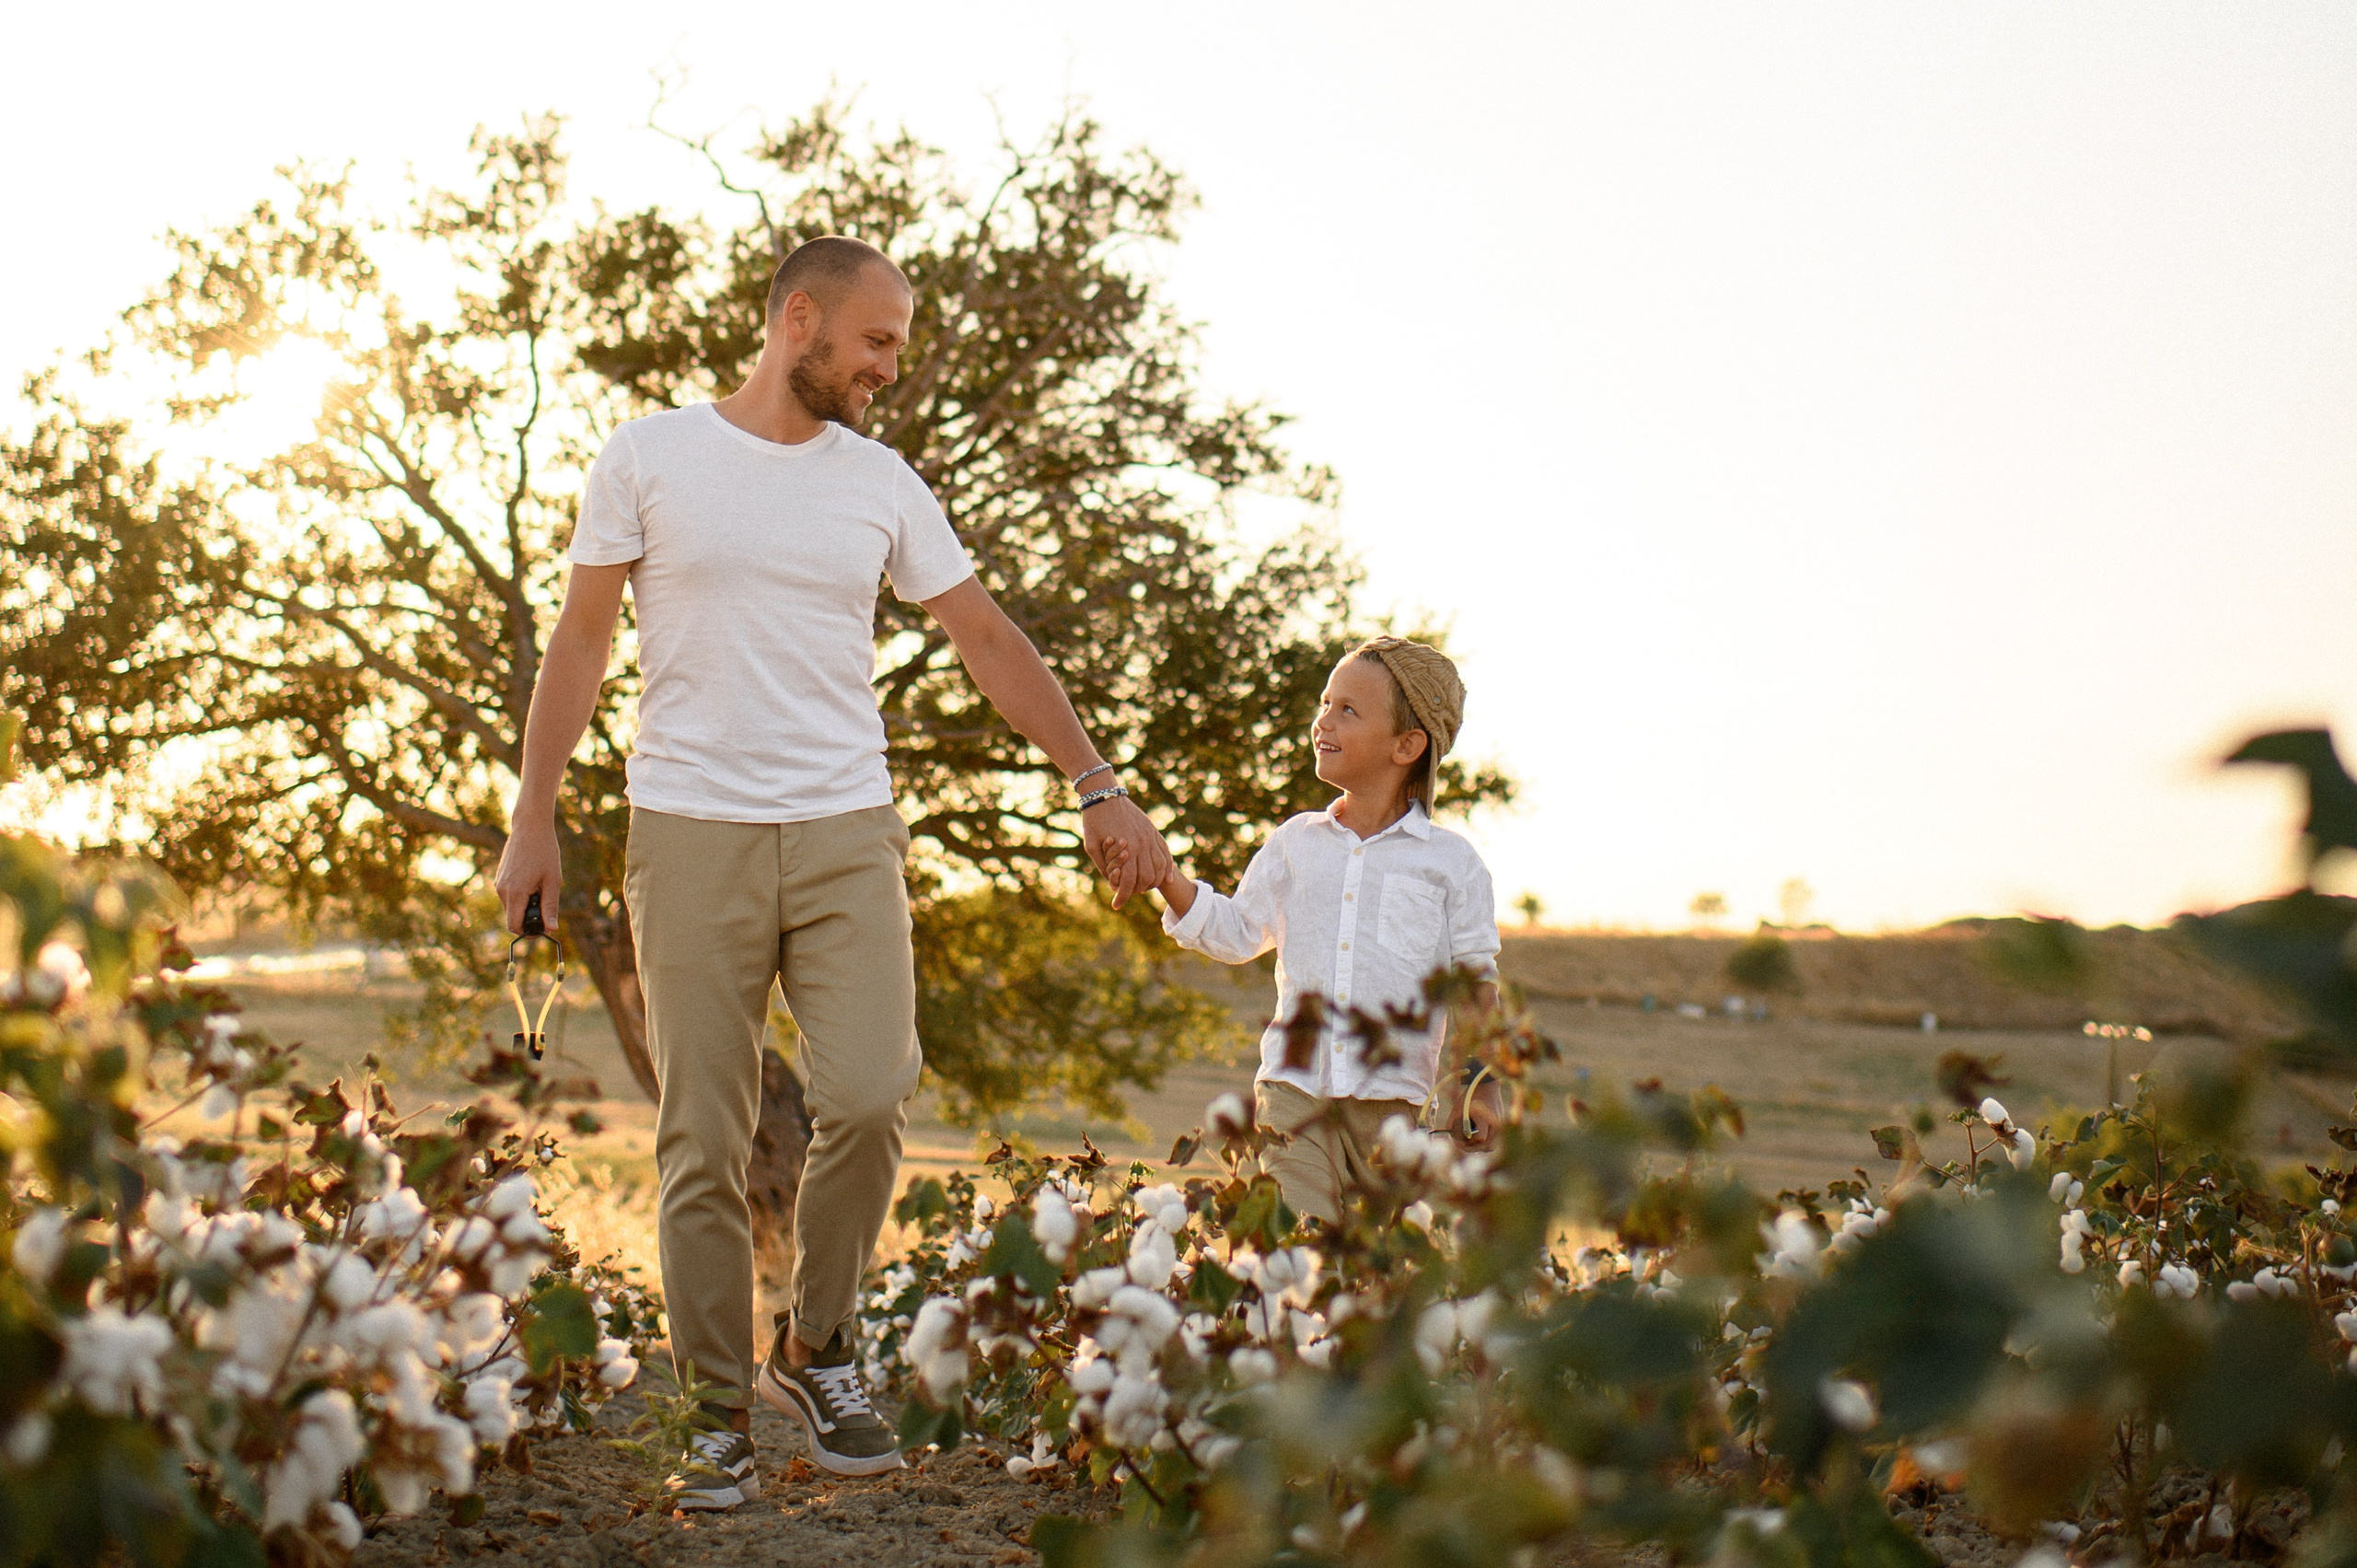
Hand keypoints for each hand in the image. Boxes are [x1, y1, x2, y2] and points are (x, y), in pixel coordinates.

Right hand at [494, 818, 561, 934]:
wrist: (530, 826)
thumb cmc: (545, 852)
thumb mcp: (553, 880)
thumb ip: (550, 906)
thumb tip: (551, 929)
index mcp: (515, 892)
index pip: (514, 925)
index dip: (528, 932)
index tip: (543, 928)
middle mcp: (502, 890)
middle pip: (512, 917)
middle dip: (529, 919)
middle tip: (547, 908)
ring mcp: (498, 883)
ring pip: (511, 906)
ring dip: (525, 906)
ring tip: (541, 888)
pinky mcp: (499, 877)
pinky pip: (509, 895)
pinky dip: (521, 896)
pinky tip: (533, 880)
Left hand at [1081, 795, 1171, 909]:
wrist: (1104, 795)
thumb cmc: (1093, 822)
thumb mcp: (1092, 847)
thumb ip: (1103, 867)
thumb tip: (1114, 884)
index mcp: (1124, 850)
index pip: (1128, 882)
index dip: (1122, 897)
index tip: (1116, 905)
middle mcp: (1140, 845)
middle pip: (1147, 879)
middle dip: (1137, 891)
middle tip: (1128, 894)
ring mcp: (1149, 838)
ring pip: (1160, 868)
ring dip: (1153, 882)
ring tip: (1143, 888)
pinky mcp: (1153, 832)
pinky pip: (1165, 854)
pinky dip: (1167, 869)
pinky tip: (1165, 879)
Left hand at [1460, 1077, 1505, 1150]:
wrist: (1488, 1085)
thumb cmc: (1471, 1096)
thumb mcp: (1458, 1108)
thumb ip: (1453, 1125)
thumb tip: (1454, 1141)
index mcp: (1486, 1118)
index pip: (1479, 1139)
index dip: (1467, 1142)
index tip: (1458, 1141)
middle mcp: (1497, 1124)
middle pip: (1485, 1146)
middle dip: (1471, 1147)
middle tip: (1461, 1143)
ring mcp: (1501, 1127)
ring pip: (1490, 1147)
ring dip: (1478, 1146)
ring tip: (1468, 1139)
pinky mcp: (1502, 1128)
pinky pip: (1493, 1142)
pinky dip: (1484, 1143)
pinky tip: (1475, 1135)